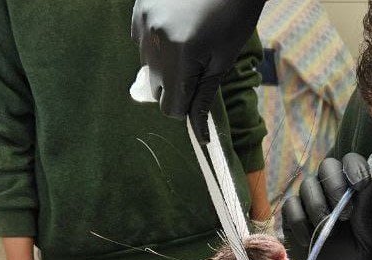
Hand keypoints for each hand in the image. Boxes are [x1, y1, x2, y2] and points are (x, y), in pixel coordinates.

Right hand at [131, 0, 264, 139]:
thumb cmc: (233, 17)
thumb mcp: (223, 61)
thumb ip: (204, 97)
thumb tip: (199, 134)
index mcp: (181, 57)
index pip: (170, 107)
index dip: (186, 108)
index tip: (198, 94)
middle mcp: (156, 41)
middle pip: (156, 89)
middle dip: (175, 86)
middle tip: (197, 66)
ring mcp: (144, 22)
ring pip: (147, 66)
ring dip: (165, 65)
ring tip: (188, 41)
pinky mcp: (139, 9)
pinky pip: (141, 41)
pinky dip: (155, 43)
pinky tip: (175, 26)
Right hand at [282, 154, 371, 259]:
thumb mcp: (368, 237)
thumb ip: (366, 208)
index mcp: (352, 191)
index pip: (351, 162)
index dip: (354, 167)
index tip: (360, 184)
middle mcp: (330, 191)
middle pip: (326, 166)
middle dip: (334, 184)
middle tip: (344, 211)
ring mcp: (309, 203)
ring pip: (307, 185)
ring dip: (318, 205)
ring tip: (326, 229)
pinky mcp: (291, 218)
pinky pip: (290, 206)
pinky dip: (299, 221)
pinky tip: (308, 239)